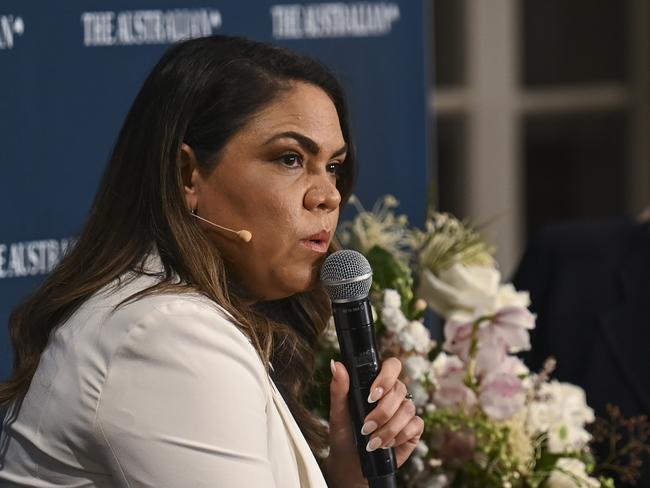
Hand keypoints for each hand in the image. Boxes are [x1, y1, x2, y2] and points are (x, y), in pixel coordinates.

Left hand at [323, 357, 423, 487]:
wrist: (351, 465)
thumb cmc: (345, 435)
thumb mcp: (338, 413)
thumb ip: (339, 389)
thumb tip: (336, 364)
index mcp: (377, 384)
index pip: (392, 366)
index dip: (386, 377)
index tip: (372, 395)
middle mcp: (394, 395)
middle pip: (400, 389)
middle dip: (383, 411)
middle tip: (366, 426)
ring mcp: (405, 411)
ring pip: (408, 408)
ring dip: (389, 428)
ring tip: (372, 442)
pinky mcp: (414, 429)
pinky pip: (416, 425)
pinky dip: (400, 436)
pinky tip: (386, 445)